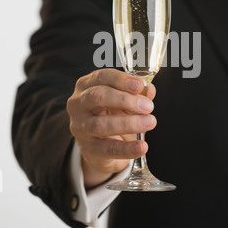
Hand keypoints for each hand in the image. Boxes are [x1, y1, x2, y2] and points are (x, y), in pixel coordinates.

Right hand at [66, 69, 155, 188]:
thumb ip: (137, 94)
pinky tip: (141, 146)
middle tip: (147, 106)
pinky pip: (108, 149)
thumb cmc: (110, 116)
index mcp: (87, 86)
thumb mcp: (123, 102)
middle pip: (98, 96)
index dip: (121, 80)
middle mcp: (78, 105)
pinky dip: (127, 148)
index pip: (101, 77)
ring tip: (149, 122)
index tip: (140, 85)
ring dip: (128, 123)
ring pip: (101, 124)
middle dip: (125, 100)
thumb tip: (149, 89)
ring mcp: (80, 127)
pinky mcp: (88, 149)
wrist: (101, 147)